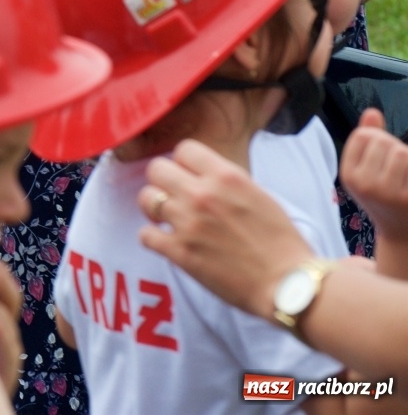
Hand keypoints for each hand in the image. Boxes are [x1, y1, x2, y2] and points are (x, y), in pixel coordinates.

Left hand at [136, 139, 313, 319]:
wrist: (287, 283)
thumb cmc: (281, 242)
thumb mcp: (259, 195)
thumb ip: (227, 182)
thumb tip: (204, 176)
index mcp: (226, 177)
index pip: (184, 149)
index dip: (185, 163)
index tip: (190, 176)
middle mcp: (202, 194)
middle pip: (157, 169)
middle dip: (163, 180)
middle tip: (174, 196)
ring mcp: (187, 222)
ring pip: (147, 199)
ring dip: (154, 208)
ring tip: (167, 218)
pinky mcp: (179, 252)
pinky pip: (145, 234)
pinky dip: (152, 237)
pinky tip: (166, 241)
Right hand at [341, 108, 407, 249]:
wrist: (402, 235)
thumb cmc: (385, 197)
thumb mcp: (367, 170)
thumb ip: (368, 139)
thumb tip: (372, 112)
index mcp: (349, 175)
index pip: (363, 135)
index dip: (377, 138)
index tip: (382, 156)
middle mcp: (363, 184)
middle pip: (384, 141)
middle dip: (396, 147)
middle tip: (398, 168)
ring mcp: (387, 193)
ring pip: (402, 151)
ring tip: (406, 173)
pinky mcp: (406, 199)